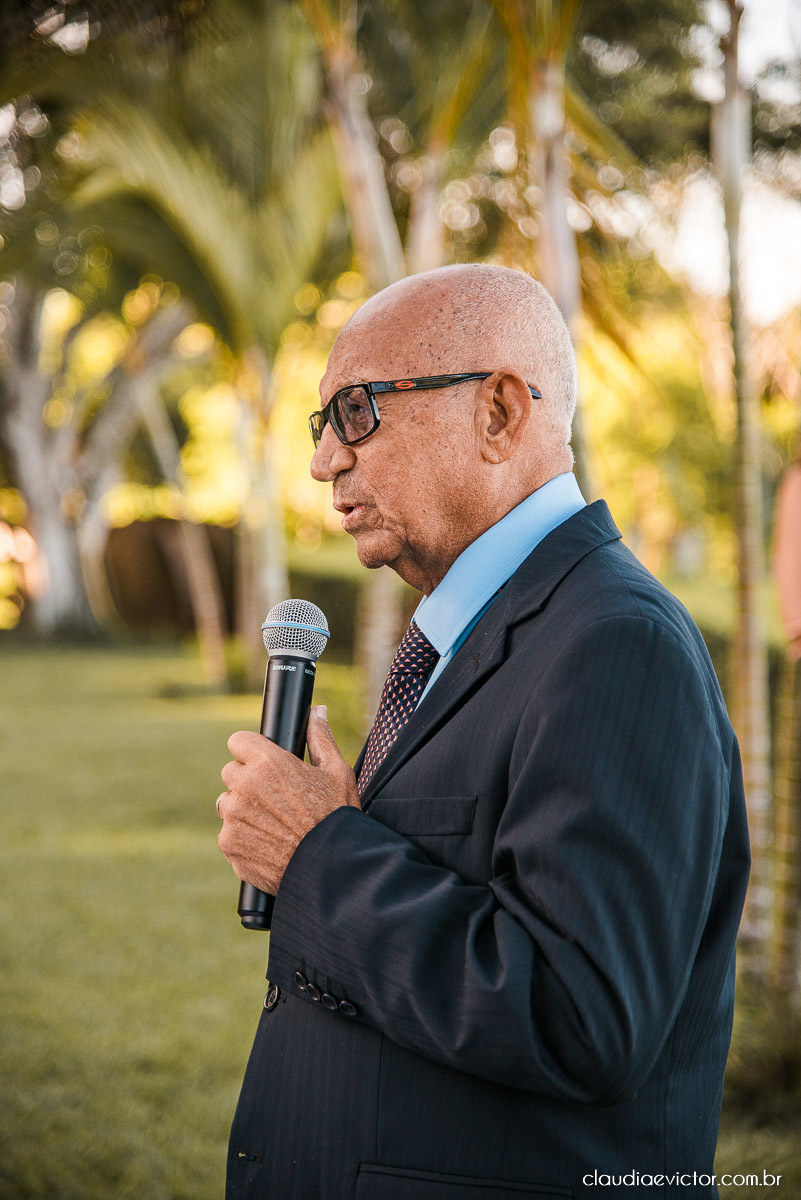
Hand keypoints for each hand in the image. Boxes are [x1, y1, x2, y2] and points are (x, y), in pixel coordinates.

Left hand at [217, 705, 360, 894]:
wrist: (331, 869)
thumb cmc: (337, 818)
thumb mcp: (337, 773)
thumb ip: (321, 738)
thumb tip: (317, 711)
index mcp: (268, 762)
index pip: (238, 741)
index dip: (251, 751)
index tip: (262, 762)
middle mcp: (244, 786)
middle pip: (231, 772)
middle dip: (247, 781)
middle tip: (274, 797)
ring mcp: (233, 817)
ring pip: (227, 804)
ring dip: (242, 810)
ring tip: (273, 824)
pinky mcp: (229, 844)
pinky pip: (229, 834)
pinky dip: (243, 838)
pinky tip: (269, 844)